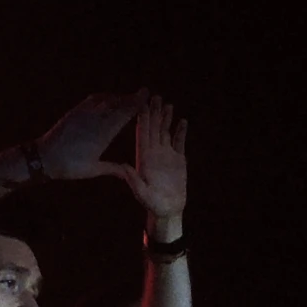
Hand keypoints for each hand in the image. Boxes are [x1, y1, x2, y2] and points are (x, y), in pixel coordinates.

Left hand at [32, 92, 144, 180]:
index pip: (123, 114)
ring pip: (105, 100)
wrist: (44, 157)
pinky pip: (93, 99)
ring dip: (119, 96)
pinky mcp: (75, 111)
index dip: (135, 104)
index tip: (146, 96)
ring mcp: (84, 113)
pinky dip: (104, 97)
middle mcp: (94, 120)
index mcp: (101, 134)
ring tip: (129, 96)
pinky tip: (109, 98)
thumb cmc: (69, 166)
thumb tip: (129, 173)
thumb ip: (113, 169)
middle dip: (131, 97)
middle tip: (144, 92)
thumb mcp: (92, 170)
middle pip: (117, 104)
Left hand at [113, 95, 186, 223]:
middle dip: (154, 113)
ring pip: (165, 132)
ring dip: (166, 118)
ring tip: (168, 104)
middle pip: (153, 129)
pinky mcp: (178, 160)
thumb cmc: (153, 204)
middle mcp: (154, 154)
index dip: (143, 120)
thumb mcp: (142, 193)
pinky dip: (180, 132)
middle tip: (155, 96)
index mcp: (143, 158)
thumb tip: (124, 166)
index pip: (142, 135)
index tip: (142, 105)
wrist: (168, 210)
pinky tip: (182, 121)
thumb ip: (133, 180)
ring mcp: (166, 155)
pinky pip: (179, 142)